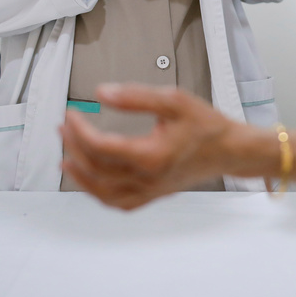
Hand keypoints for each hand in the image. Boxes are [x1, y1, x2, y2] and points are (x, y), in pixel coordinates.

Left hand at [60, 83, 238, 209]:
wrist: (231, 150)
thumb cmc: (208, 126)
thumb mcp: (174, 101)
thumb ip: (135, 97)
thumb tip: (102, 93)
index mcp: (151, 156)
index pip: (101, 147)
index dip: (80, 130)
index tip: (71, 114)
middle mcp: (148, 178)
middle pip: (96, 169)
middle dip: (74, 147)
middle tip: (64, 128)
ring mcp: (150, 191)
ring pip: (103, 192)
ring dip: (80, 176)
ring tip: (66, 159)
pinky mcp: (155, 195)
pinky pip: (120, 203)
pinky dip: (99, 195)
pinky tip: (91, 183)